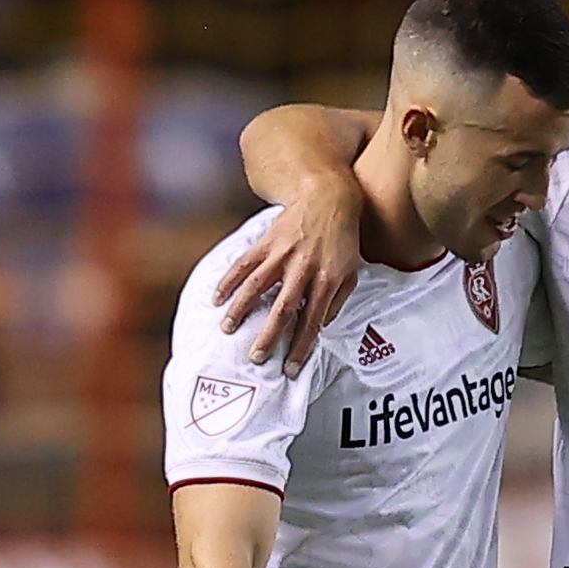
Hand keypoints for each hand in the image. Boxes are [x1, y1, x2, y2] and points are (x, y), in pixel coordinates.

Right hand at [213, 183, 362, 376]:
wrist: (329, 199)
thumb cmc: (342, 241)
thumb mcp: (351, 272)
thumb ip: (337, 301)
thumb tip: (320, 326)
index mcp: (327, 280)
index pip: (313, 322)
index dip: (301, 348)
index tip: (289, 369)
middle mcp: (304, 269)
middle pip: (283, 309)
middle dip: (269, 336)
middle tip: (255, 357)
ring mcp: (283, 254)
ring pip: (257, 285)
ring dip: (241, 309)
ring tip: (227, 329)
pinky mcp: (267, 241)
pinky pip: (244, 263)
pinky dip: (229, 280)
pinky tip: (217, 297)